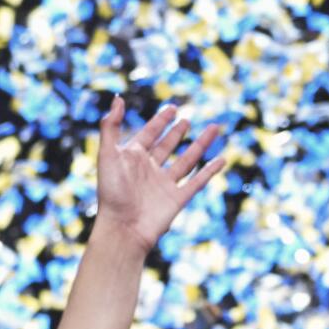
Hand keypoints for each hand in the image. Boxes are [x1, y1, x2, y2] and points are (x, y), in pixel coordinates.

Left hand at [93, 98, 229, 251]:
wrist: (123, 229)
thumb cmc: (111, 193)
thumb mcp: (107, 154)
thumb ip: (111, 126)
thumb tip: (118, 99)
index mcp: (132, 158)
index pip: (149, 134)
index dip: (160, 121)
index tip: (172, 108)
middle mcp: (150, 169)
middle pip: (168, 146)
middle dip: (177, 132)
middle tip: (186, 119)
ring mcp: (165, 184)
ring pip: (187, 160)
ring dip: (200, 144)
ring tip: (213, 128)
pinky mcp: (178, 199)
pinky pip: (197, 181)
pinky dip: (210, 170)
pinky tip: (221, 160)